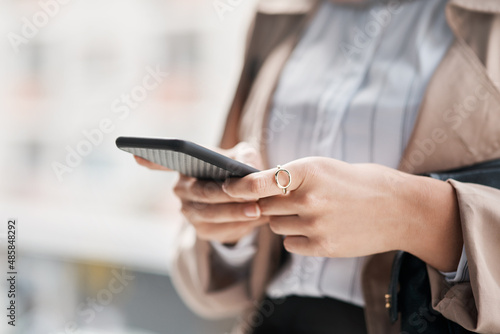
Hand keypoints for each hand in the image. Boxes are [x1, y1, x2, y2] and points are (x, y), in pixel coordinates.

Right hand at [135, 142, 268, 243]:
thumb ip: (246, 155)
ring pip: (211, 214)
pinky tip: (256, 219)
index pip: (163, 162)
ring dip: (235, 212)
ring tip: (256, 209)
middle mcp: (181, 189)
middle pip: (203, 192)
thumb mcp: (245, 156)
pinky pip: (220, 230)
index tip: (138, 154)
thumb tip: (246, 163)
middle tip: (250, 193)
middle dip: (227, 194)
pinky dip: (239, 225)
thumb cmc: (241, 170)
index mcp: (186, 167)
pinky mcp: (202, 231)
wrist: (248, 198)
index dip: (152, 160)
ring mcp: (189, 212)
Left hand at [222, 157, 461, 270]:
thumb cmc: (356, 182)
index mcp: (308, 170)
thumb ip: (289, 177)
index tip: (225, 188)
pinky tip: (318, 228)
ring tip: (312, 212)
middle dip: (270, 203)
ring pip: (276, 225)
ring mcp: (316, 224)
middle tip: (289, 199)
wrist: (396, 208)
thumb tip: (256, 190)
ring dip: (285, 220)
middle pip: (265, 206)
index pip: (259, 182)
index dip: (238, 187)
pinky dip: (297, 238)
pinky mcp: (323, 246)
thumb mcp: (322, 167)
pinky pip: (290, 244)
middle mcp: (309, 198)